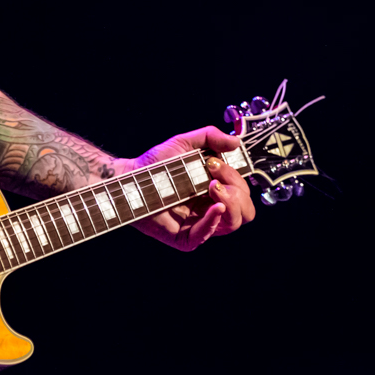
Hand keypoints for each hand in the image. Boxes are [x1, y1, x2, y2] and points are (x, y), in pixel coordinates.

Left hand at [117, 126, 254, 250]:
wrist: (130, 177)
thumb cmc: (155, 163)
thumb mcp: (185, 143)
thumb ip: (210, 137)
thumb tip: (235, 142)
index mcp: (216, 190)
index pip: (243, 192)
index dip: (236, 177)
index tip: (214, 163)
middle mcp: (211, 208)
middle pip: (245, 211)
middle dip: (237, 192)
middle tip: (214, 178)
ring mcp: (199, 224)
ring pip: (232, 223)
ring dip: (230, 203)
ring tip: (212, 187)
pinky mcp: (184, 237)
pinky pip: (206, 235)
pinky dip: (213, 221)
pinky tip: (215, 206)